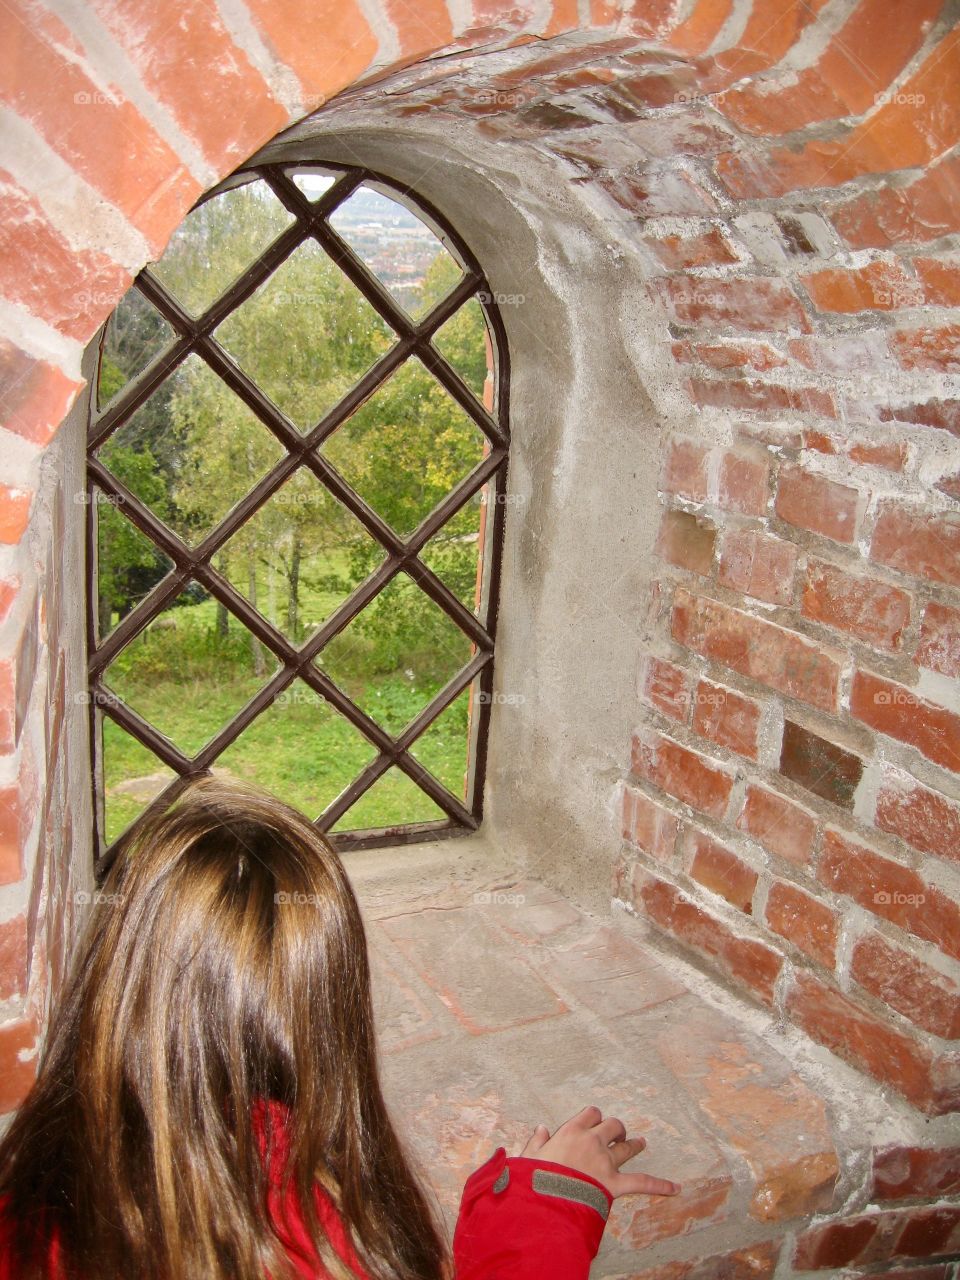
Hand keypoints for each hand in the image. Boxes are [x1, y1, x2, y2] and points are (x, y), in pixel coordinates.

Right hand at [518, 1105, 680, 1200]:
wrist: (545, 1200)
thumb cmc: (534, 1179)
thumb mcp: (529, 1157)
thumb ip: (536, 1142)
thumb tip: (542, 1128)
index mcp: (572, 1131)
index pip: (591, 1113)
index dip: (595, 1116)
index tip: (594, 1121)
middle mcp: (592, 1142)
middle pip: (612, 1125)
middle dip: (616, 1128)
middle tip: (617, 1133)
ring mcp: (605, 1162)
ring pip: (626, 1147)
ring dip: (634, 1144)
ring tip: (641, 1142)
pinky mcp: (614, 1184)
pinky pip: (641, 1182)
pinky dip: (660, 1185)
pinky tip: (676, 1188)